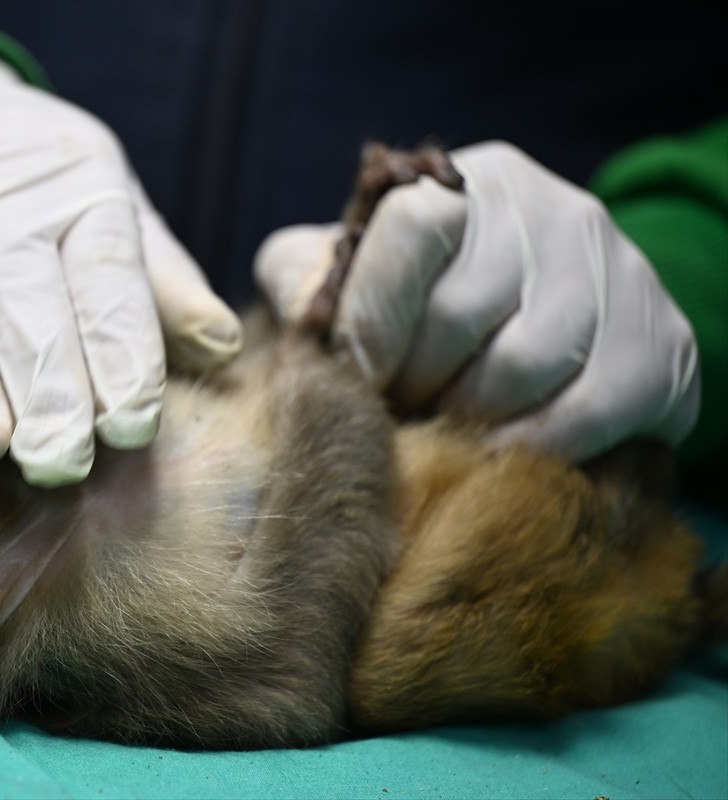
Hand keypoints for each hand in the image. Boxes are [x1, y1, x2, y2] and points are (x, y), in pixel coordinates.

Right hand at [0, 46, 240, 486]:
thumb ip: (156, 283)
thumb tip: (223, 350)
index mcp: (78, 194)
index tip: (130, 428)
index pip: (105, 280)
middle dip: (45, 381)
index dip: (119, 353)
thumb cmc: (27, 185)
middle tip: (58, 461)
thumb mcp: (104, 209)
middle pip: (24, 295)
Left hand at [256, 141, 699, 460]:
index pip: (412, 228)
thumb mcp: (345, 276)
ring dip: (464, 418)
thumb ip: (305, 281)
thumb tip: (308, 319)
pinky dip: (532, 446)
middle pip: (463, 311)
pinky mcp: (662, 341)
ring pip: (524, 365)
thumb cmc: (413, 307)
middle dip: (410, 383)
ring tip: (441, 429)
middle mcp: (551, 208)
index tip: (351, 378)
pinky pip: (591, 409)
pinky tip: (498, 452)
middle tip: (394, 414)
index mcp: (463, 183)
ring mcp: (618, 269)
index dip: (371, 317)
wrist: (538, 332)